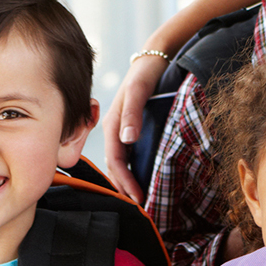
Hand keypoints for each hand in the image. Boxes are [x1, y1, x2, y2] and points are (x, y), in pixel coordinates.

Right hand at [102, 51, 170, 200]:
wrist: (154, 58)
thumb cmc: (145, 73)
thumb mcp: (139, 90)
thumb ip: (132, 113)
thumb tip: (127, 139)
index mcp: (112, 124)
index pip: (115, 161)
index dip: (124, 181)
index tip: (138, 199)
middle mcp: (114, 129)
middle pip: (115, 165)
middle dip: (125, 187)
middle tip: (141, 207)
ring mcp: (122, 129)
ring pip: (121, 161)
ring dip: (128, 180)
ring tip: (141, 198)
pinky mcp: (131, 127)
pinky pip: (129, 153)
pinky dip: (134, 168)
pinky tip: (144, 176)